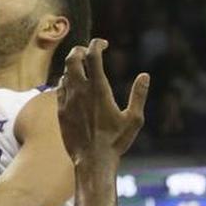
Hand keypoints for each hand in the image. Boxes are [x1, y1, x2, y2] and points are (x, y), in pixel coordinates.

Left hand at [57, 39, 148, 168]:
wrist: (92, 161)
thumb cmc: (116, 142)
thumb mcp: (134, 119)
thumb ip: (139, 95)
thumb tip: (145, 76)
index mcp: (98, 89)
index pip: (93, 55)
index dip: (97, 44)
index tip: (103, 43)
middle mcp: (80, 91)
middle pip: (72, 58)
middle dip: (80, 49)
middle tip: (88, 51)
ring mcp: (67, 100)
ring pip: (65, 73)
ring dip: (74, 66)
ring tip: (85, 69)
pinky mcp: (60, 111)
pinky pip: (60, 88)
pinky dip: (67, 81)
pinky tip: (75, 86)